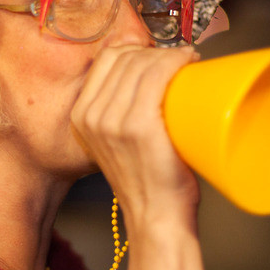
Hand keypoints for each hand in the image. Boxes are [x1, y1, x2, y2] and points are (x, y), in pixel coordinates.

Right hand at [71, 44, 199, 232]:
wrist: (156, 219)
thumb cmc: (148, 182)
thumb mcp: (116, 145)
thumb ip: (118, 117)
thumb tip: (149, 85)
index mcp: (81, 116)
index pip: (107, 59)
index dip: (136, 50)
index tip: (158, 57)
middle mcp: (91, 115)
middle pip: (126, 58)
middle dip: (158, 52)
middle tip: (181, 62)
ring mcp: (113, 120)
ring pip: (143, 64)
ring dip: (171, 54)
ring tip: (188, 63)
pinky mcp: (138, 126)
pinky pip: (156, 75)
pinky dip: (175, 61)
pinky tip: (188, 61)